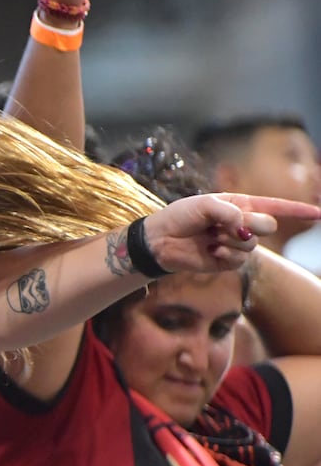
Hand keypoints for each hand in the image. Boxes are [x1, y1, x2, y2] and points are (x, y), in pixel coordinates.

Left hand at [143, 192, 320, 271]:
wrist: (160, 240)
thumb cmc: (180, 216)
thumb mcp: (203, 205)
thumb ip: (229, 211)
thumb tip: (245, 228)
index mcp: (240, 205)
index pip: (275, 207)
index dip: (298, 210)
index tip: (318, 214)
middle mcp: (242, 224)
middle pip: (268, 225)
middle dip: (251, 224)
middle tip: (224, 225)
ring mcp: (236, 243)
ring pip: (253, 243)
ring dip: (231, 240)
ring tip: (211, 237)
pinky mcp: (228, 261)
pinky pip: (240, 260)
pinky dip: (226, 254)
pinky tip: (210, 250)